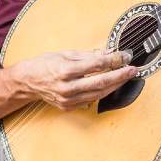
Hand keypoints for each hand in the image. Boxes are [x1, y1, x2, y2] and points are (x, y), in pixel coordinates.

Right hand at [15, 49, 138, 110]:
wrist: (27, 82)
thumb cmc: (45, 64)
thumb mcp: (65, 53)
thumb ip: (88, 55)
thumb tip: (109, 53)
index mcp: (65, 70)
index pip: (96, 65)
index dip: (114, 60)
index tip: (125, 56)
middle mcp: (67, 87)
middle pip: (101, 82)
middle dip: (120, 75)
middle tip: (133, 69)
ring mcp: (68, 99)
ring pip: (99, 93)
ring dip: (115, 85)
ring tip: (126, 77)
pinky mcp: (69, 106)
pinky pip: (91, 99)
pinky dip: (102, 92)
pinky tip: (111, 85)